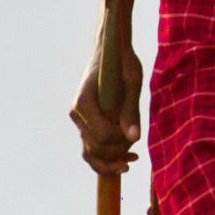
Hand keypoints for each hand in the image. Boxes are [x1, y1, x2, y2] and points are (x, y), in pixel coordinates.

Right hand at [70, 45, 144, 175]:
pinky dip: (107, 158)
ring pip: (90, 154)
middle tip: (138, 151)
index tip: (135, 136)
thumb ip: (132, 110)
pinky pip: (91, 149)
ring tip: (134, 158)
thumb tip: (134, 138)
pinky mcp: (85, 125)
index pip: (102, 136)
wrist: (110, 53)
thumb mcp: (132, 83)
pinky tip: (127, 158)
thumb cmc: (123, 63)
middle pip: (96, 148)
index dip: (121, 142)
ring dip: (111, 161)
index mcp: (84, 102)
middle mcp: (77, 114)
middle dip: (118, 153)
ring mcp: (79, 121)